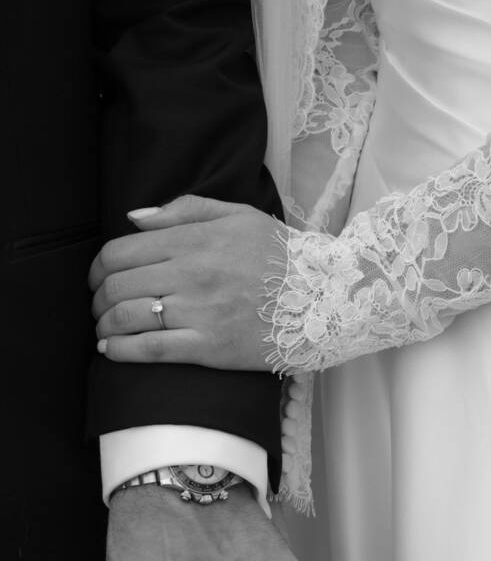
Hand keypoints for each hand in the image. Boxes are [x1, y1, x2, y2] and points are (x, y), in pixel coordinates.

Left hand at [89, 195, 282, 371]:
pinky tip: (111, 350)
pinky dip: (120, 351)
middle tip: (99, 306)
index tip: (99, 278)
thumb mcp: (239, 216)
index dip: (98, 267)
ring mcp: (199, 312)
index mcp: (194, 240)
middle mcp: (190, 273)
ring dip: (104, 325)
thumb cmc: (281, 257)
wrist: (324, 299)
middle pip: (116, 285)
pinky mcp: (209, 347)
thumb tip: (134, 218)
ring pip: (127, 317)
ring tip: (104, 330)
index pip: (121, 251)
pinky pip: (150, 349)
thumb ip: (185, 209)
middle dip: (97, 298)